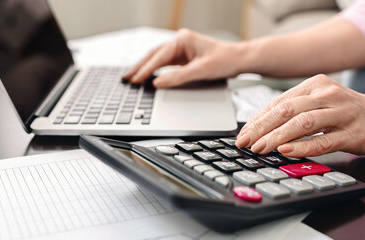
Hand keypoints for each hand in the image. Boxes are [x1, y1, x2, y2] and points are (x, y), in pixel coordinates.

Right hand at [122, 29, 244, 87]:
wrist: (239, 59)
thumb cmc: (224, 61)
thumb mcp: (201, 71)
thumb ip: (178, 77)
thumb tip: (158, 82)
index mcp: (182, 39)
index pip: (159, 57)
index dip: (145, 70)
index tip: (135, 80)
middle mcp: (179, 41)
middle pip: (153, 55)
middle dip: (139, 67)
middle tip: (126, 78)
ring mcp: (181, 47)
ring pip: (157, 58)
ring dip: (145, 68)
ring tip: (132, 77)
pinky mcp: (184, 55)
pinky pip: (165, 62)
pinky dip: (155, 69)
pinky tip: (148, 75)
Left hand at [235, 74, 364, 156]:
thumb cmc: (344, 110)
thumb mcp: (317, 101)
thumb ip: (293, 110)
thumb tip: (259, 126)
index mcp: (313, 85)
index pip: (278, 102)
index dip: (258, 119)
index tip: (243, 133)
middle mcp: (326, 95)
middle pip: (286, 110)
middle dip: (261, 128)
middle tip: (246, 142)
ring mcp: (340, 113)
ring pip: (302, 123)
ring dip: (277, 137)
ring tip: (260, 147)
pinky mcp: (351, 133)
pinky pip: (322, 141)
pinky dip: (302, 146)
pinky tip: (286, 150)